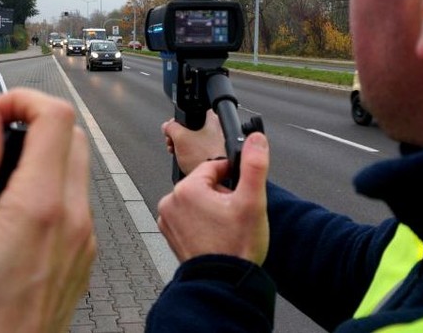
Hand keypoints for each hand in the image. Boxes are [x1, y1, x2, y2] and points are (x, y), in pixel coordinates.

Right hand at [0, 87, 95, 332]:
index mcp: (41, 206)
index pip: (56, 117)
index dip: (22, 99)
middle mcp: (74, 218)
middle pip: (72, 135)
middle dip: (32, 121)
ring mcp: (83, 237)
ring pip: (76, 166)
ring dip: (41, 154)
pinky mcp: (82, 253)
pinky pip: (75, 200)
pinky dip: (48, 186)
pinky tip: (12, 210)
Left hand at [157, 132, 269, 264]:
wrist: (224, 282)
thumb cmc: (237, 246)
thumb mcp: (253, 201)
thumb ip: (254, 165)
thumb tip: (255, 139)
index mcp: (187, 188)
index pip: (214, 166)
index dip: (233, 177)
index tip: (242, 192)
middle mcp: (171, 201)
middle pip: (205, 184)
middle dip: (222, 195)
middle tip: (235, 215)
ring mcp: (167, 219)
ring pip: (197, 201)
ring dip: (212, 209)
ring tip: (226, 228)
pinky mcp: (169, 234)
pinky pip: (188, 217)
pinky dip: (201, 223)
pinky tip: (215, 236)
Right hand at [161, 110, 225, 174]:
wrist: (216, 179)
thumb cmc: (204, 157)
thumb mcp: (179, 137)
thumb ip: (170, 127)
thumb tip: (166, 126)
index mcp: (212, 118)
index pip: (191, 112)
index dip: (177, 121)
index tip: (171, 130)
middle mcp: (218, 128)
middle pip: (191, 128)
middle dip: (177, 137)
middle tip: (173, 144)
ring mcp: (218, 142)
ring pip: (194, 141)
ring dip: (182, 147)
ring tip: (178, 154)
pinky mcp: (217, 155)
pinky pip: (200, 151)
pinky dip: (191, 155)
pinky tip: (186, 161)